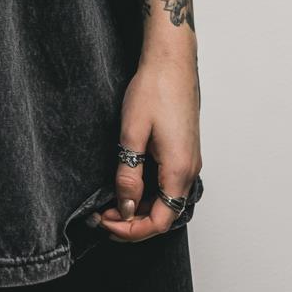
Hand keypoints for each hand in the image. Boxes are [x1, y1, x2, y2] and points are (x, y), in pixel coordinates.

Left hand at [94, 52, 201, 242]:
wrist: (171, 61)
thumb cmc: (154, 89)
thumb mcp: (132, 133)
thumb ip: (129, 174)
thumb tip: (126, 207)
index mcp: (179, 170)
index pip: (159, 221)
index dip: (131, 230)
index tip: (105, 222)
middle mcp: (190, 170)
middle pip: (164, 214)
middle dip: (132, 222)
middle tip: (101, 215)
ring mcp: (189, 160)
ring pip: (166, 200)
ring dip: (140, 207)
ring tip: (110, 202)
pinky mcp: (184, 150)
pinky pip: (168, 183)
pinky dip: (148, 192)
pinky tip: (128, 183)